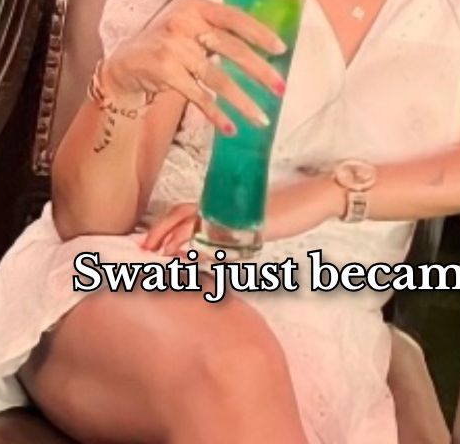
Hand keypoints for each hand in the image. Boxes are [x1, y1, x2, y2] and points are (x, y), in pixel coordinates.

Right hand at [102, 0, 287, 133]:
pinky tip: (231, 127)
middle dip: (260, 71)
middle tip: (281, 88)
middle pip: (231, 48)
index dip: (260, 33)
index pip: (234, 17)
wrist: (125, 64)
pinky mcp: (165, 72)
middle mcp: (184, 23)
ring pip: (217, 77)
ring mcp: (174, 48)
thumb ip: (217, 30)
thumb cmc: (167, 45)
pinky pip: (198, 95)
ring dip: (243, 101)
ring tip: (262, 118)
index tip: (281, 50)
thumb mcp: (189, 26)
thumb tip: (262, 47)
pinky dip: (216, 114)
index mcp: (196, 7)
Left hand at [140, 177, 339, 255]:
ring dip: (178, 239)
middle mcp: (226, 204)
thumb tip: (210, 249)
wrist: (314, 198)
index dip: (164, 225)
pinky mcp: (255, 222)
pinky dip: (209, 249)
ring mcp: (239, 212)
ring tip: (164, 255)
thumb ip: (232, 230)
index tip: (149, 243)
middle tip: (146, 251)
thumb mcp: (253, 221)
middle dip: (162, 232)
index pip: (185, 210)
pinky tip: (198, 260)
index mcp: (223, 202)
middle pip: (184, 213)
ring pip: (199, 223)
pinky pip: (226, 237)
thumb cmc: (286, 209)